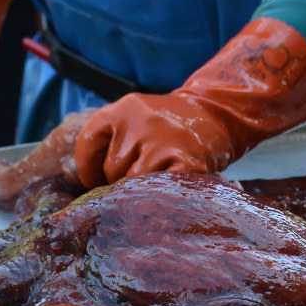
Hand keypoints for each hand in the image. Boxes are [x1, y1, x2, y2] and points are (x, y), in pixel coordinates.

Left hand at [75, 18, 305, 188]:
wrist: (217, 114)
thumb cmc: (168, 129)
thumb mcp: (134, 119)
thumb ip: (110, 142)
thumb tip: (90, 187)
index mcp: (123, 108)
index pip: (88, 145)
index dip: (89, 168)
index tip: (98, 179)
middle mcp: (140, 121)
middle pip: (111, 170)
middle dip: (121, 180)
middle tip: (143, 173)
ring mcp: (163, 141)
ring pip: (132, 183)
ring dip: (141, 189)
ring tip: (158, 178)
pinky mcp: (184, 163)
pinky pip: (156, 191)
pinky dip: (158, 197)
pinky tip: (166, 190)